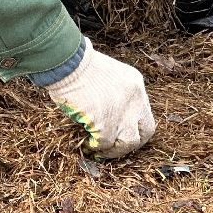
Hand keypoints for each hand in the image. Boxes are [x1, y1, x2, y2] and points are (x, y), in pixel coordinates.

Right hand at [43, 39, 155, 158]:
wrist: (67, 62)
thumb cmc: (78, 64)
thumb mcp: (107, 75)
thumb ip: (114, 93)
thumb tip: (107, 112)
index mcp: (135, 84)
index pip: (144, 113)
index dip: (135, 126)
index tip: (121, 131)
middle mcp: (135, 100)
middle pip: (145, 132)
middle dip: (131, 143)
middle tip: (115, 146)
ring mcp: (123, 114)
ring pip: (129, 143)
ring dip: (115, 150)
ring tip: (100, 150)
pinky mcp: (106, 125)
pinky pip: (105, 144)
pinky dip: (96, 147)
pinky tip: (87, 144)